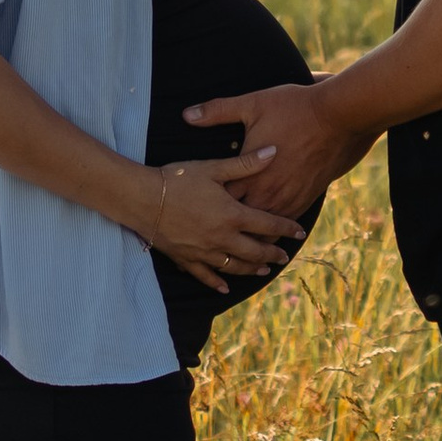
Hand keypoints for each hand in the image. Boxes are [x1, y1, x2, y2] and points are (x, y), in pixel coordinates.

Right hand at [143, 153, 302, 293]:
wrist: (141, 198)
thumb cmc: (177, 179)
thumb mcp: (212, 168)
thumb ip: (245, 164)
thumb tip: (274, 152)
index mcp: (232, 215)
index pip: (268, 225)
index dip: (287, 228)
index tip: (300, 232)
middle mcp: (222, 238)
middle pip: (255, 251)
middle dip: (273, 254)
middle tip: (285, 256)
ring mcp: (204, 252)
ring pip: (235, 266)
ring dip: (252, 269)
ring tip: (264, 270)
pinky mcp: (186, 259)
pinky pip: (206, 276)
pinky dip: (217, 283)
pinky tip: (225, 288)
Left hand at [180, 78, 370, 222]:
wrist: (336, 118)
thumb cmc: (292, 109)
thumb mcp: (252, 105)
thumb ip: (217, 111)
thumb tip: (187, 114)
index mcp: (248, 175)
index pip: (219, 202)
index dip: (205, 208)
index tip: (192, 210)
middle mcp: (266, 194)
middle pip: (239, 226)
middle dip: (223, 231)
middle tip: (208, 236)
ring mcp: (287, 200)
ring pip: (263, 233)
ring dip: (249, 239)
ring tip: (235, 248)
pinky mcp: (304, 201)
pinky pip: (285, 228)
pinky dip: (273, 235)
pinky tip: (266, 239)